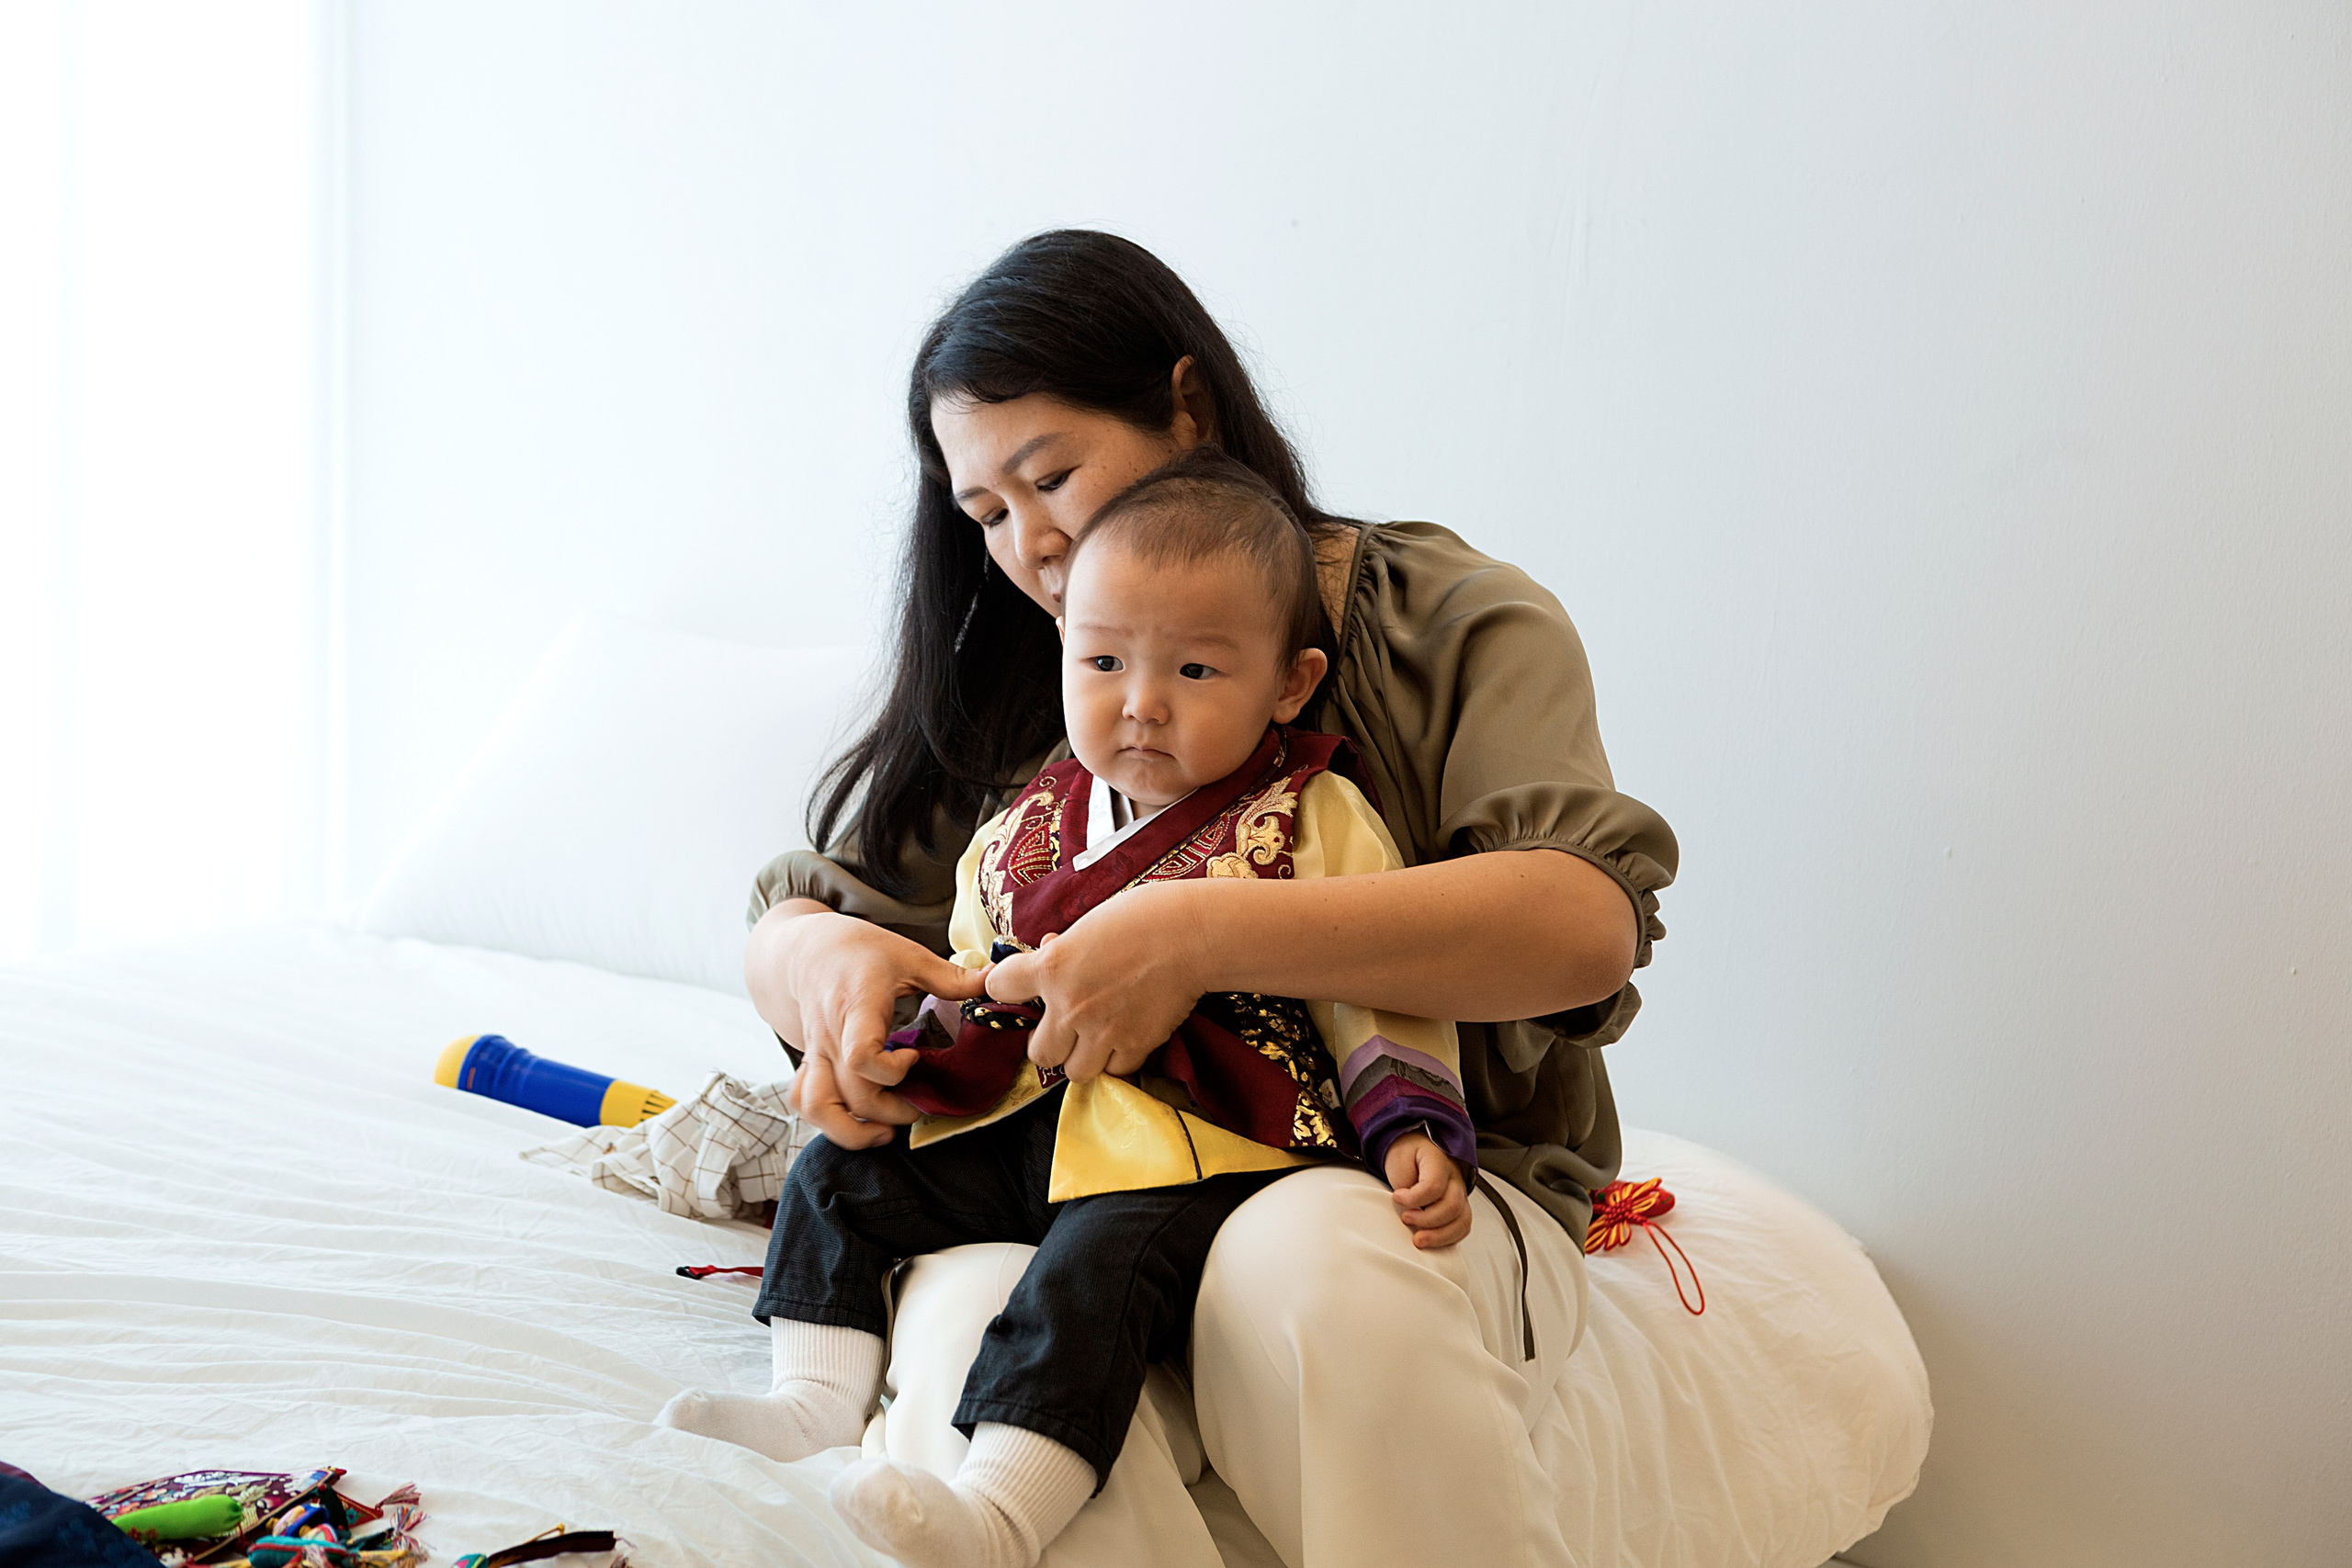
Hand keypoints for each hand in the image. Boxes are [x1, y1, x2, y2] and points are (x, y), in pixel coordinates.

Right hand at [750, 904, 987, 1148]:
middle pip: (852, 1095)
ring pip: (816, 1108)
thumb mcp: (908, 956)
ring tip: (885, 1132)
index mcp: (855, 1008)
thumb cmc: (859, 951)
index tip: (916, 1059)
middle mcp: (830, 1037)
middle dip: (892, 1111)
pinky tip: (859, 1119)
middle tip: (921, 1103)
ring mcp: (816, 1054)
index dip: (893, 1071)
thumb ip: (951, 977)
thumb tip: (996, 983)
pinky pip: (804, 1103)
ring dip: (852, 1130)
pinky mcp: (811, 1064)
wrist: (808, 950)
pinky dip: (828, 1120)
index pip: (861, 1056)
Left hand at [984, 880, 1207, 1083]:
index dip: (1002, 985)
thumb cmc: (1145, 916)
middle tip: (1065, 1027)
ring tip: (1095, 1040)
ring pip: (1074, 1072)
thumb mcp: (1090, 923)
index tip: (1011, 985)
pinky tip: (1125, 1039)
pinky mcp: (1135, 1046)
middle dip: (1050, 1041)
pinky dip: (1118, 1060)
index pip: (1001, 986)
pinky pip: (1115, 1071)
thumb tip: (1053, 951)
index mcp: (1052, 967)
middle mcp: (1070, 1006)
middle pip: (1038, 1052)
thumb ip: (1065, 948)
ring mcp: (1102, 1032)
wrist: (1193, 935)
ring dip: (1082, 1058)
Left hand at [1385, 1132, 1471, 1248]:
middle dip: (1427, 1220)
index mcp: (1439, 1162)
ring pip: (1462, 1221)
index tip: (1396, 1197)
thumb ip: (1404, 1182)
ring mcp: (1460, 1194)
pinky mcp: (1459, 1207)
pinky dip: (1447, 1238)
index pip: (1434, 1186)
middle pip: (1452, 1206)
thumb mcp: (1399, 1158)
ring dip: (1439, 1236)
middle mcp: (1455, 1179)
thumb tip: (1407, 1208)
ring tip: (1419, 1239)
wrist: (1416, 1149)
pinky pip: (1462, 1228)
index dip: (1413, 1198)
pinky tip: (1431, 1240)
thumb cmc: (1408, 1154)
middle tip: (1406, 1219)